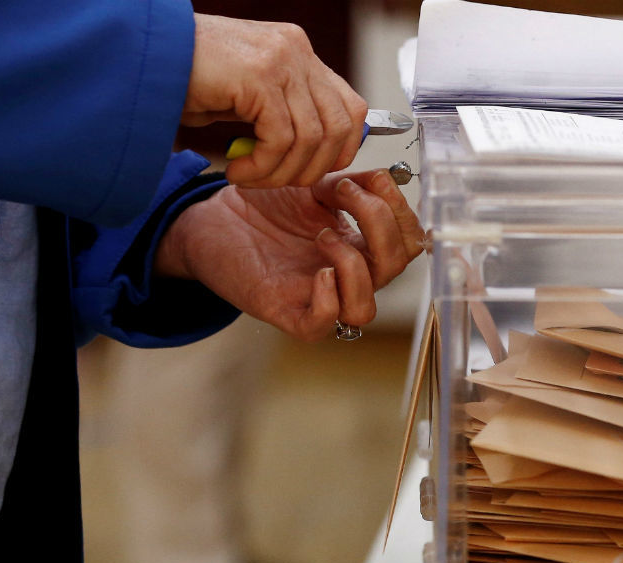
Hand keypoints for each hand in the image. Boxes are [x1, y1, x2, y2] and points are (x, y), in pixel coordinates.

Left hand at [155, 169, 425, 340]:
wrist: (213, 219)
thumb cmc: (262, 207)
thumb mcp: (314, 185)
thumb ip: (352, 184)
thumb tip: (383, 179)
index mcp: (361, 246)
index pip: (409, 242)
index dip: (401, 211)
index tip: (371, 179)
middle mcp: (347, 275)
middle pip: (396, 269)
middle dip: (381, 226)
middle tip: (345, 195)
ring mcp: (319, 297)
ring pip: (365, 309)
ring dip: (355, 266)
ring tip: (322, 236)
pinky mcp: (288, 312)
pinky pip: (324, 323)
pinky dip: (329, 298)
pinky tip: (318, 271)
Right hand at [182, 14, 368, 187]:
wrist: (140, 55)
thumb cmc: (186, 80)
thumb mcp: (248, 97)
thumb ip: (284, 113)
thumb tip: (316, 155)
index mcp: (298, 52)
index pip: (351, 108)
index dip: (341, 150)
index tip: (309, 172)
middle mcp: (296, 50)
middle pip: (339, 126)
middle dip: (311, 169)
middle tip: (273, 182)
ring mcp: (281, 59)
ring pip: (311, 138)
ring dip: (280, 173)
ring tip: (248, 178)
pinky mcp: (259, 76)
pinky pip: (281, 139)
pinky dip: (262, 167)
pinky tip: (236, 171)